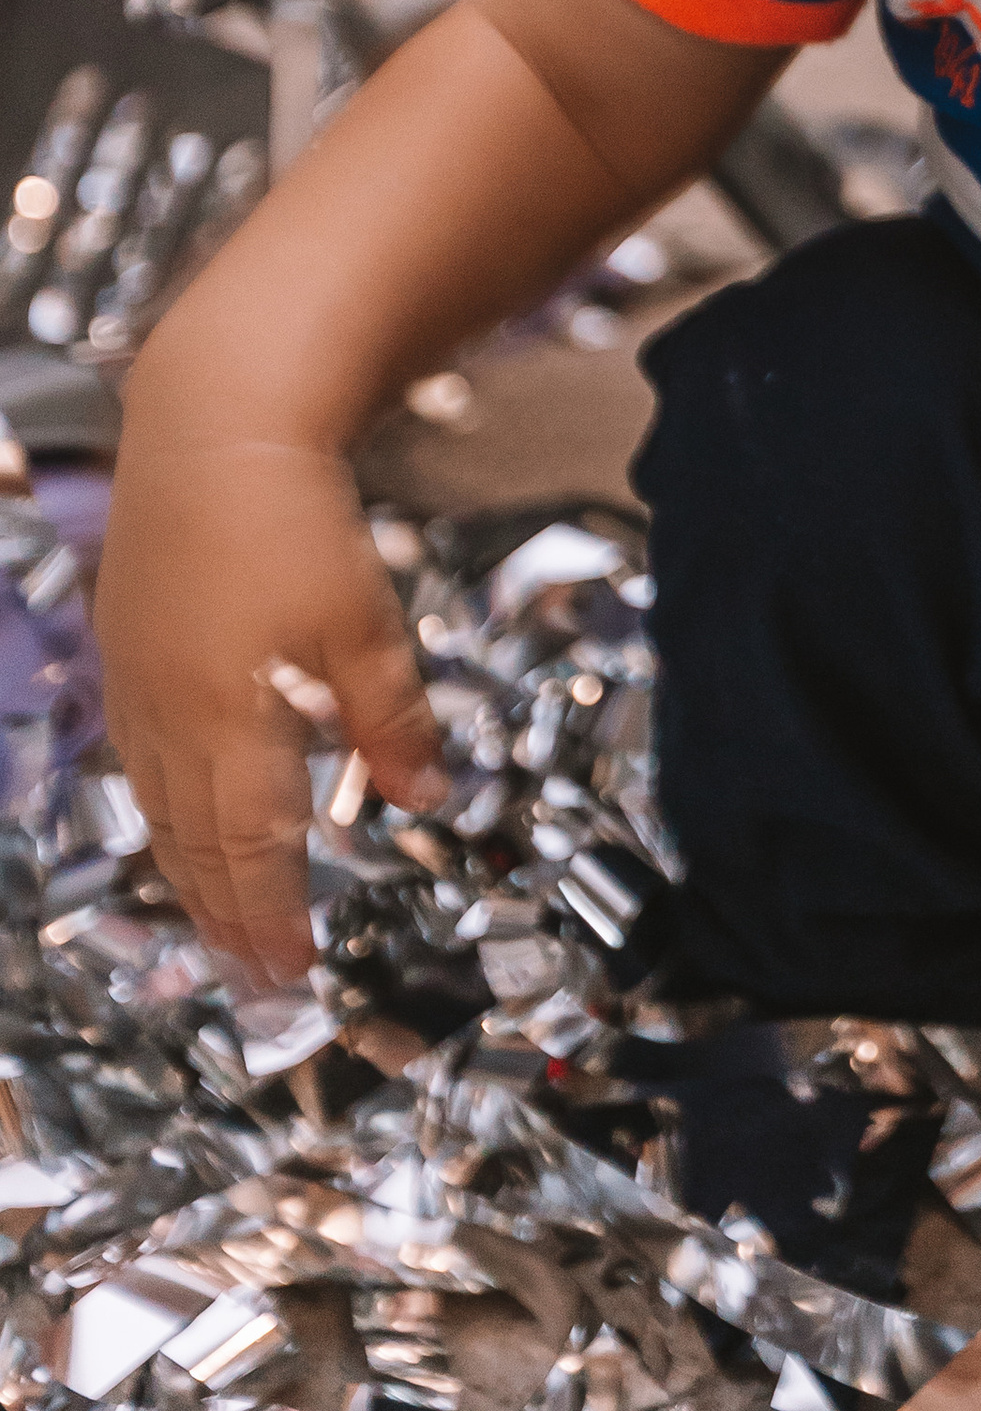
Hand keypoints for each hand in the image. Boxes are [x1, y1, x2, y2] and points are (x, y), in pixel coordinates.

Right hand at [96, 427, 444, 986]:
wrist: (210, 430)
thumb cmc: (294, 520)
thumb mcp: (363, 620)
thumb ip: (390, 718)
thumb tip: (425, 800)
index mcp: (229, 715)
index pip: (251, 844)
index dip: (271, 913)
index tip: (293, 969)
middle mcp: (168, 715)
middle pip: (195, 842)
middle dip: (226, 918)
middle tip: (255, 980)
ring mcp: (137, 687)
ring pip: (159, 809)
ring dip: (190, 876)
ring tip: (219, 928)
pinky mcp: (125, 655)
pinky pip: (139, 763)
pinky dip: (164, 814)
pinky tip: (181, 830)